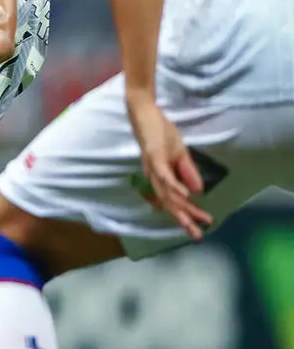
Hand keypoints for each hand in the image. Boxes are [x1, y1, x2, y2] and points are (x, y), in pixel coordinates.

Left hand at [125, 92, 211, 237]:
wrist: (146, 113)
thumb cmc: (161, 132)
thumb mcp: (180, 153)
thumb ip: (187, 172)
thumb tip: (198, 191)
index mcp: (160, 176)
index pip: (175, 199)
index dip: (188, 213)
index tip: (202, 226)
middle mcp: (154, 175)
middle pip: (169, 202)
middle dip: (184, 219)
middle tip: (197, 235)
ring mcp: (153, 166)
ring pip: (166, 192)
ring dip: (181, 207)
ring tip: (192, 221)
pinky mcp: (155, 156)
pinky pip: (164, 174)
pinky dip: (175, 186)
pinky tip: (186, 196)